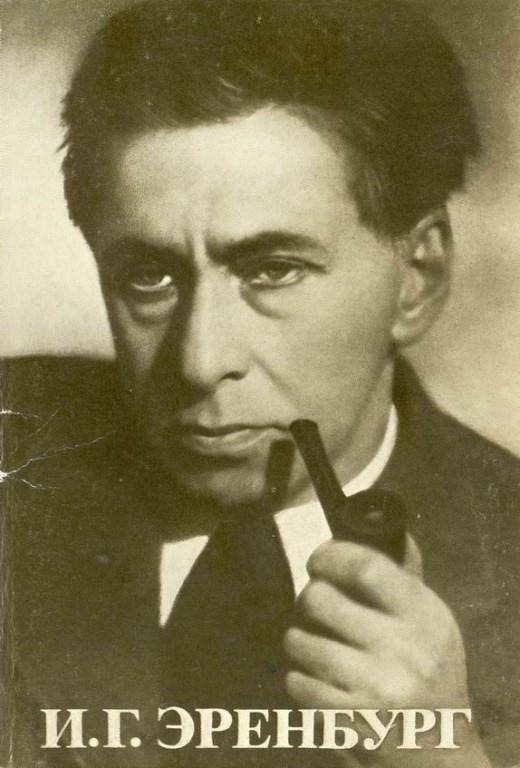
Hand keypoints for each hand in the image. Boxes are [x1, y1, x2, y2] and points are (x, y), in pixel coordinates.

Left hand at [284, 541, 490, 766]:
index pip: (365, 566)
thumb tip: (387, 530)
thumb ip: (406, 579)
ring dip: (301, 640)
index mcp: (424, 616)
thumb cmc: (433, 679)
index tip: (319, 559)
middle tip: (315, 605)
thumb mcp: (433, 625)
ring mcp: (371, 687)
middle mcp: (400, 649)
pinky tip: (322, 681)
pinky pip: (296, 682)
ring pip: (299, 640)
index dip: (330, 554)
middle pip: (319, 598)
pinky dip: (301, 678)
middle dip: (308, 597)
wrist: (441, 759)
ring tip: (319, 646)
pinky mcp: (345, 721)